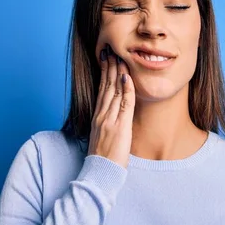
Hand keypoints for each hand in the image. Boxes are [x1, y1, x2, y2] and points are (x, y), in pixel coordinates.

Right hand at [88, 44, 135, 167]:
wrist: (100, 174)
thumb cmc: (102, 160)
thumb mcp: (101, 139)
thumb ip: (106, 126)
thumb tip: (110, 121)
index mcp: (98, 118)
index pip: (101, 90)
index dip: (104, 74)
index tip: (106, 60)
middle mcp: (102, 116)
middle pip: (106, 86)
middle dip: (109, 67)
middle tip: (111, 50)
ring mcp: (109, 120)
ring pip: (114, 91)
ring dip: (117, 72)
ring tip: (119, 56)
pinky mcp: (119, 127)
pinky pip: (124, 104)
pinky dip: (126, 89)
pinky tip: (127, 77)